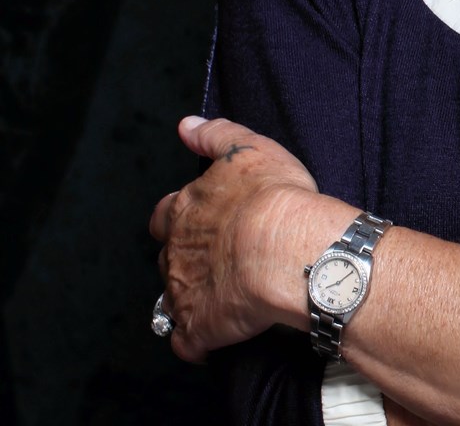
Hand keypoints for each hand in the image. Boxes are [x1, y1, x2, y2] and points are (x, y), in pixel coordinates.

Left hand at [150, 116, 322, 361]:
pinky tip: (214, 340)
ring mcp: (183, 292)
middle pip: (168, 258)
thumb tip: (187, 125)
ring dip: (190, 299)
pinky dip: (196, 342)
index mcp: (184, 210)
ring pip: (172, 299)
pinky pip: (186, 342)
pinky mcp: (198, 328)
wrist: (285, 247)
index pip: (166, 216)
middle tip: (216, 261)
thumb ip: (216, 134)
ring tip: (221, 300)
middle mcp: (176, 251)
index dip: (180, 220)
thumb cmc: (275, 197)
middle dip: (184, 260)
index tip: (201, 222)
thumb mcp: (249, 150)